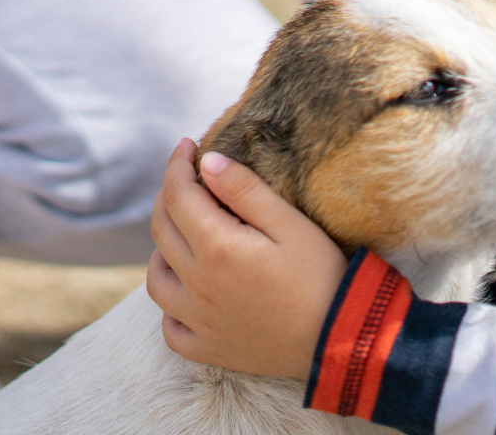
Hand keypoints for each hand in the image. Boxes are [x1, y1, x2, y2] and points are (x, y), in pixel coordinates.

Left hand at [147, 139, 347, 378]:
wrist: (339, 340)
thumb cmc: (322, 277)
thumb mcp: (291, 224)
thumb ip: (245, 191)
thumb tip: (208, 161)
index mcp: (216, 247)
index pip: (178, 194)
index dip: (178, 165)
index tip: (188, 146)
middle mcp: (196, 284)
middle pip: (161, 230)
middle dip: (169, 195)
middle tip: (188, 179)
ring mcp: (198, 320)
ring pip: (156, 277)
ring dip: (162, 248)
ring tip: (185, 234)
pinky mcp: (207, 348)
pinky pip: (170, 326)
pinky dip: (170, 304)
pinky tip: (188, 291)